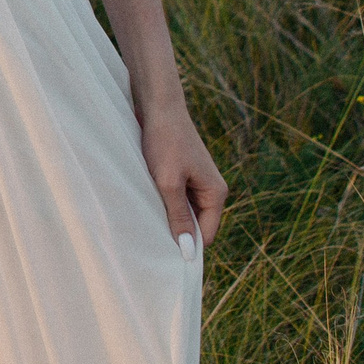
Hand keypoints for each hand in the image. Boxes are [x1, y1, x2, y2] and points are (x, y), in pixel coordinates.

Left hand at [135, 83, 227, 250]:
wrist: (158, 106)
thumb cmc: (164, 142)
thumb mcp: (168, 183)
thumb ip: (178, 216)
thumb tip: (188, 251)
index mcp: (216, 193)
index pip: (207, 235)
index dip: (188, 247)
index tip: (165, 256)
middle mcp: (211, 189)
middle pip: (196, 225)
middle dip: (177, 232)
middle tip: (151, 240)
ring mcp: (197, 181)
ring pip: (184, 211)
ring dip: (168, 216)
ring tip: (148, 220)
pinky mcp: (183, 173)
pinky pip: (176, 198)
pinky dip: (163, 202)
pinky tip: (147, 203)